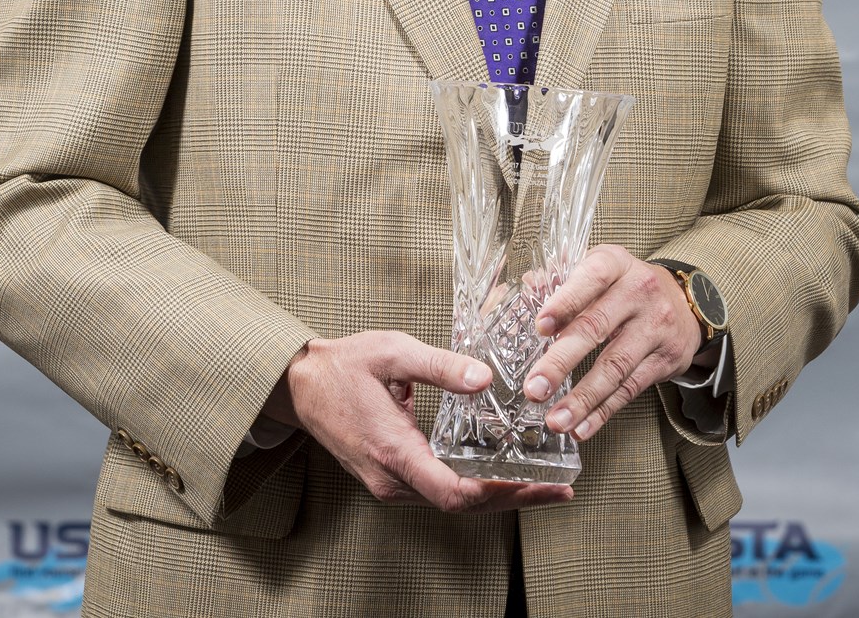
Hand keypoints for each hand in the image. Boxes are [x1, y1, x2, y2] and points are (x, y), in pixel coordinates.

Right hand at [264, 330, 573, 513]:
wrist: (299, 384)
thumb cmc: (342, 366)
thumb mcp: (392, 352)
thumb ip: (439, 366)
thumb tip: (483, 378)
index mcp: (394, 451)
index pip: (454, 492)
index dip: (499, 494)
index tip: (537, 486)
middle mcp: (392, 478)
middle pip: (461, 505)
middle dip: (513, 499)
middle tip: (559, 491)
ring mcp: (389, 483)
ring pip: (451, 501)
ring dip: (496, 496)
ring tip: (541, 485)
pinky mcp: (390, 476)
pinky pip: (438, 490)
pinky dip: (473, 487)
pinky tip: (498, 474)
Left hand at [523, 245, 702, 441]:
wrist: (686, 302)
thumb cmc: (627, 283)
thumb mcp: (601, 266)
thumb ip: (563, 275)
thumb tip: (529, 286)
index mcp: (616, 263)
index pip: (591, 278)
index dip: (565, 301)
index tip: (540, 327)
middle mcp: (639, 293)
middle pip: (596, 328)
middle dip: (561, 362)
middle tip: (534, 388)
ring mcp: (654, 328)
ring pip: (614, 368)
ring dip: (582, 399)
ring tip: (555, 420)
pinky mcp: (665, 360)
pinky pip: (630, 389)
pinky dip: (603, 411)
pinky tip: (581, 427)